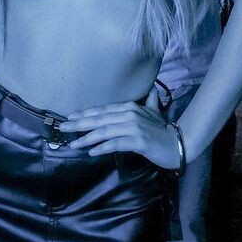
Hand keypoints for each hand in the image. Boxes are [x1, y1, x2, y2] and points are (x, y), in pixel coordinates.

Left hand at [61, 87, 180, 169]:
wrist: (178, 144)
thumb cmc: (163, 130)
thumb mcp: (154, 113)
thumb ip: (149, 101)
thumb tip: (151, 89)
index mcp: (129, 108)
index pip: (102, 110)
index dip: (85, 114)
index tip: (70, 118)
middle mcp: (129, 115)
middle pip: (99, 119)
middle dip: (79, 124)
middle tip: (63, 128)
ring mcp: (134, 127)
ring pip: (104, 132)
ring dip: (87, 138)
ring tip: (73, 145)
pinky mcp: (138, 141)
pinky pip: (116, 144)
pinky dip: (102, 147)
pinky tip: (91, 152)